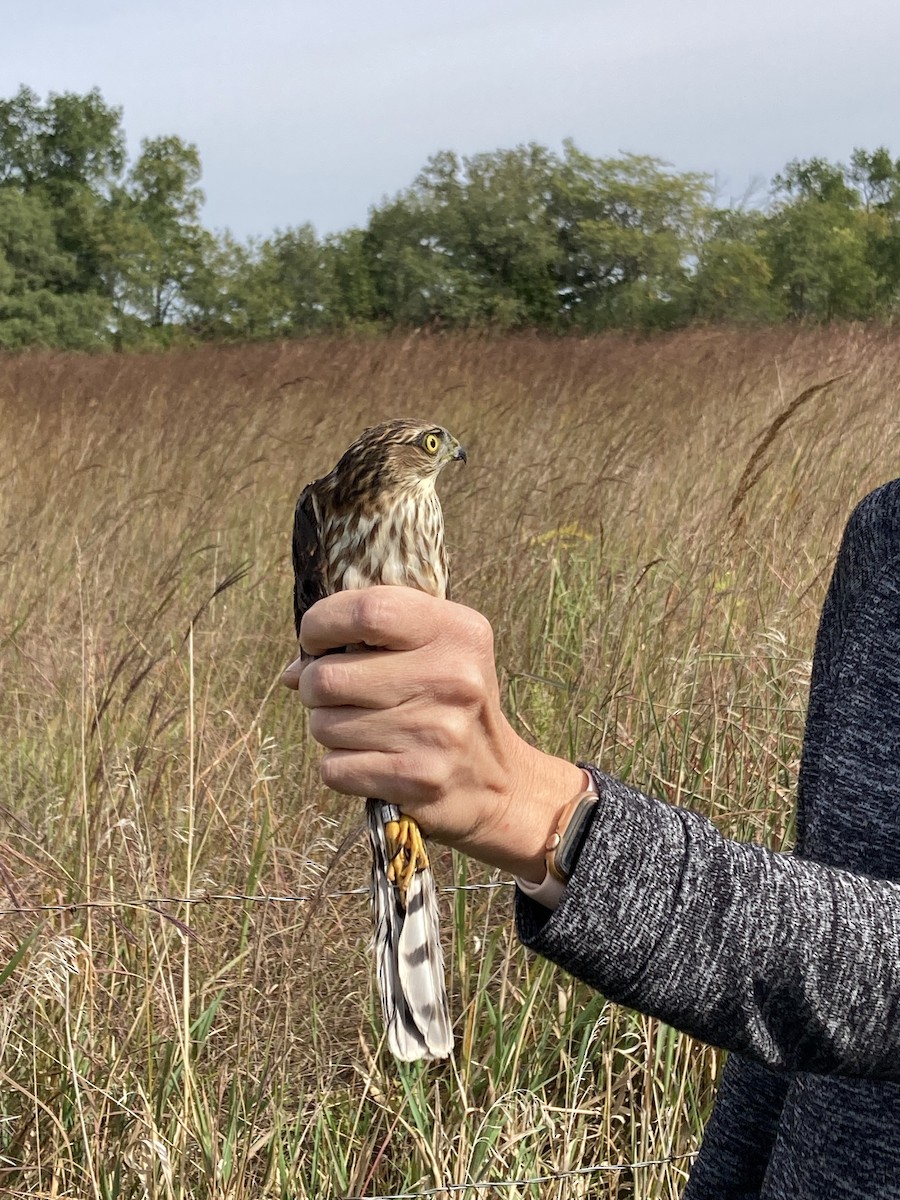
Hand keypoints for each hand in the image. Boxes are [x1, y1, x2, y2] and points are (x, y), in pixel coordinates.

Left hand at [282, 587, 584, 879]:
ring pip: (324, 726)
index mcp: (457, 631)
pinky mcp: (418, 780)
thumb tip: (294, 671)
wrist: (499, 783)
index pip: (368, 611)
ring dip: (329, 729)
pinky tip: (373, 760)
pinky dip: (340, 766)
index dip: (321, 623)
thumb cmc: (448, 703)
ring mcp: (437, 732)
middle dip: (314, 687)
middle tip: (336, 694)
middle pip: (329, 677)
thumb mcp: (433, 650)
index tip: (316, 640)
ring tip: (364, 728)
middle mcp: (453, 677)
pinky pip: (334, 768)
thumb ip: (367, 642)